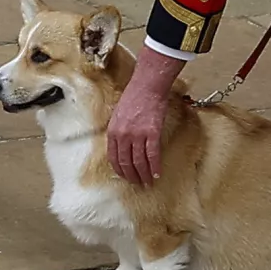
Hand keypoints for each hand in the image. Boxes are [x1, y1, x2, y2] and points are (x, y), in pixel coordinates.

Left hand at [107, 49, 185, 185]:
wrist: (148, 86)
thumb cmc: (134, 96)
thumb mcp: (119, 114)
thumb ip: (118, 131)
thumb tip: (122, 147)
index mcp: (113, 131)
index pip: (113, 158)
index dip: (120, 170)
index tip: (125, 177)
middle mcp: (123, 135)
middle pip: (126, 163)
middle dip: (132, 176)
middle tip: (138, 183)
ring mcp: (137, 135)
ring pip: (139, 162)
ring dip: (144, 175)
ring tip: (148, 182)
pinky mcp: (152, 133)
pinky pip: (152, 155)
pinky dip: (155, 167)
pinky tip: (157, 173)